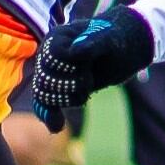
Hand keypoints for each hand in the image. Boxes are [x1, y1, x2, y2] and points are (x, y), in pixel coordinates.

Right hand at [31, 6, 156, 132]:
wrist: (119, 50)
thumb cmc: (115, 40)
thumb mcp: (109, 39)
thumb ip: (92, 43)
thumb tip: (75, 53)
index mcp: (58, 37)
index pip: (54, 56)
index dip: (71, 66)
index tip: (88, 65)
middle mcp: (49, 55)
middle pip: (46, 78)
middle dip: (69, 85)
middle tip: (89, 80)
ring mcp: (52, 73)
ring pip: (44, 93)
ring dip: (65, 100)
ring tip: (85, 94)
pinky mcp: (57, 89)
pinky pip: (46, 104)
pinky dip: (50, 116)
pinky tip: (56, 127)